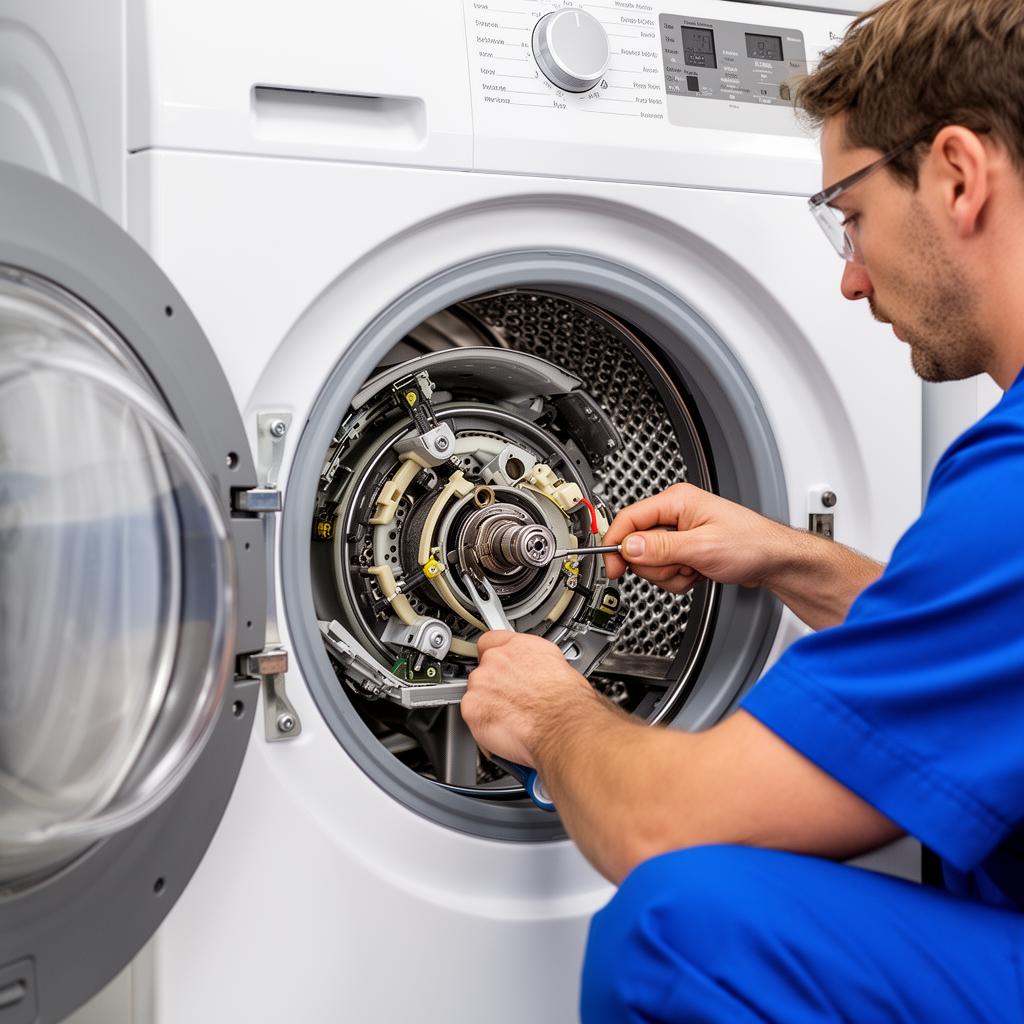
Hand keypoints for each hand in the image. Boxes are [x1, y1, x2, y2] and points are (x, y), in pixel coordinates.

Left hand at [462, 632, 595, 765]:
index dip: (495, 655)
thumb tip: (539, 675)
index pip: (492, 640)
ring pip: (476, 692)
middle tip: (513, 700)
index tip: (499, 665)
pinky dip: (483, 724)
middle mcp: (498, 658)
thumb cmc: (568, 704)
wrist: (562, 726)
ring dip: (488, 704)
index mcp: (520, 645)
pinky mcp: (471, 707)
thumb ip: (538, 666)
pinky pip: (471, 714)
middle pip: (484, 668)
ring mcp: (482, 681)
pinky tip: (503, 729)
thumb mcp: (561, 668)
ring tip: (512, 718)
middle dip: (495, 684)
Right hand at [602, 483, 785, 592]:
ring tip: (694, 569)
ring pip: (651, 562)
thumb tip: (629, 547)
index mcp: (677, 501)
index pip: (630, 519)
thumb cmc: (752, 544)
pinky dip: (679, 579)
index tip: (613, 566)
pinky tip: (698, 574)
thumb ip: (662, 548)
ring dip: (670, 574)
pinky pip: (665, 571)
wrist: (774, 561)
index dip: (617, 543)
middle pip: (638, 545)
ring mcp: (680, 534)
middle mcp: (675, 515)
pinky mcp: (684, 551)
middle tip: (681, 565)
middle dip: (657, 564)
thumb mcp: (703, 547)